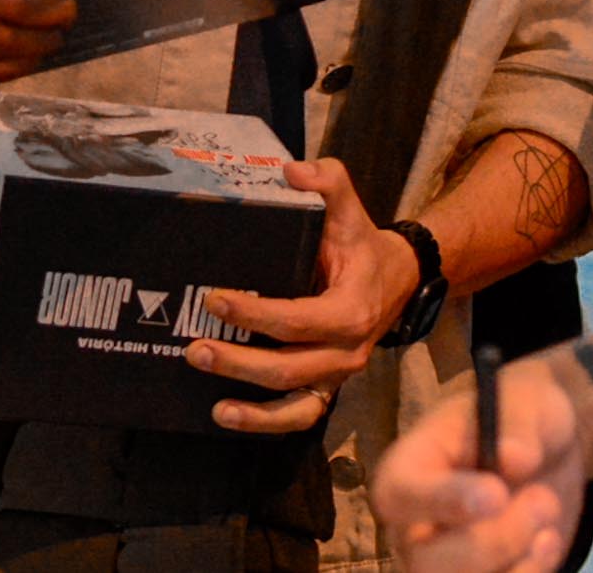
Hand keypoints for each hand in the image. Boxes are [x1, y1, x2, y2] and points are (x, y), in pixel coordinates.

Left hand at [188, 159, 419, 433]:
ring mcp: (337, 375)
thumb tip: (290, 171)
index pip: (296, 319)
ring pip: (292, 403)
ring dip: (248, 403)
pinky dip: (263, 422)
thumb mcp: (349, 208)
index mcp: (351, 310)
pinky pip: (298, 416)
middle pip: (287, 367)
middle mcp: (346, 352)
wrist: (397, 279)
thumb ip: (327, 181)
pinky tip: (226, 415)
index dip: (253, 314)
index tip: (214, 299)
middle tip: (195, 346)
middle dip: (238, 361)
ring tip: (208, 388)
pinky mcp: (326, 387)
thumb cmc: (362, 245)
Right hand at [373, 354, 586, 572]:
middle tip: (542, 500)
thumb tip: (515, 457)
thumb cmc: (520, 414)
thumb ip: (518, 423)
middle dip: (494, 539)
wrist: (550, 449)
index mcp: (408, 469)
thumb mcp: (526, 401)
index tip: (497, 494)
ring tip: (548, 512)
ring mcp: (443, 563)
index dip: (441, 501)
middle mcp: (413, 526)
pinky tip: (548, 540)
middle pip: (428, 561)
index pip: (400, 495)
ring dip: (517, 560)